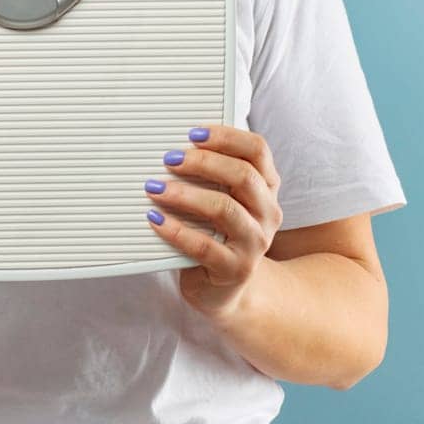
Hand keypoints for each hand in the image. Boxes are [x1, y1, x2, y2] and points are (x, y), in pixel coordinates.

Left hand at [144, 124, 282, 318]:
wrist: (225, 289)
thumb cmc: (216, 233)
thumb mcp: (223, 200)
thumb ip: (211, 175)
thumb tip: (173, 145)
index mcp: (266, 187)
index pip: (257, 151)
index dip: (226, 137)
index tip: (193, 133)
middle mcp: (268, 212)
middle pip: (243, 176)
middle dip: (203, 162)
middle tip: (169, 159)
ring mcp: (255, 243)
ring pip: (225, 209)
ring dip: (186, 195)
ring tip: (155, 188)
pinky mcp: (235, 270)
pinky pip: (204, 247)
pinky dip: (176, 230)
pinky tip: (156, 219)